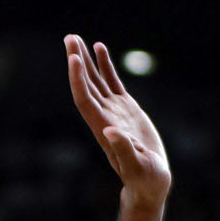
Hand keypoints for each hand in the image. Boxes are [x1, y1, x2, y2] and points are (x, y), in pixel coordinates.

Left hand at [65, 34, 168, 208]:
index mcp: (103, 128)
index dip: (77, 79)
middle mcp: (104, 116)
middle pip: (85, 85)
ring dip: (85, 60)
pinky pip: (112, 82)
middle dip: (76, 61)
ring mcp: (114, 111)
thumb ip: (123, 150)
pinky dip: (105, 65)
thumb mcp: (136, 167)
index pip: (85, 99)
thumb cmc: (144, 179)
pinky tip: (99, 48)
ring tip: (76, 38)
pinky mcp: (126, 109)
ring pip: (95, 80)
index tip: (73, 57)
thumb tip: (109, 131)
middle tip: (69, 37)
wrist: (150, 182)